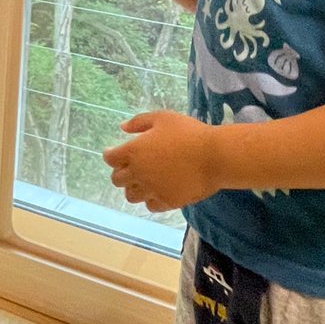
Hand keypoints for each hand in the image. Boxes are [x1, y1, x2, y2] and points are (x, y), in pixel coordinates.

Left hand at [103, 111, 219, 212]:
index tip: (114, 153)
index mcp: (134, 151)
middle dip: (120, 172)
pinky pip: (150, 205)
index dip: (110, 155)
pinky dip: (150, 199)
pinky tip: (157, 190)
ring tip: (143, 180)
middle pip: (117, 180)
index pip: (110, 159)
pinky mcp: (167, 202)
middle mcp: (138, 173)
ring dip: (133, 187)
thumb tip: (123, 127)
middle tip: (130, 166)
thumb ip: (139, 122)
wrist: (214, 156)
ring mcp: (152, 190)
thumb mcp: (162, 118)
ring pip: (131, 196)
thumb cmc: (188, 133)